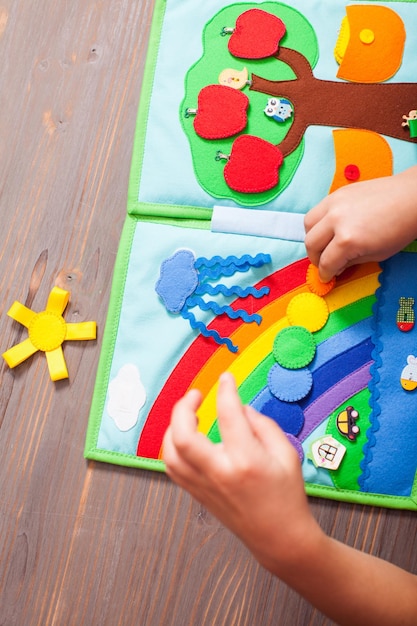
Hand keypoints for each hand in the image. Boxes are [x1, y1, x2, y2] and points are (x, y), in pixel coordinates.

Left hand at [163, 372, 321, 573]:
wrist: (279, 538)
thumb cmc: (287, 495)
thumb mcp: (287, 454)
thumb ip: (262, 425)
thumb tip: (238, 407)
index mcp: (247, 460)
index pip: (228, 414)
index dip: (225, 390)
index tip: (226, 378)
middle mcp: (220, 472)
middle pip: (183, 436)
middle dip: (183, 408)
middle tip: (195, 395)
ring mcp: (205, 485)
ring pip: (171, 452)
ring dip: (173, 427)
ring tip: (188, 414)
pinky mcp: (197, 494)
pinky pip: (174, 467)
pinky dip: (172, 447)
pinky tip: (184, 436)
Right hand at [304, 166, 416, 281]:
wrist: (411, 198)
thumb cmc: (400, 227)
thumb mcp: (377, 254)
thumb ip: (351, 261)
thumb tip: (336, 266)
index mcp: (348, 240)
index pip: (326, 262)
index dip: (325, 274)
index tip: (326, 277)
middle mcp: (336, 221)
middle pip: (311, 244)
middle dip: (315, 258)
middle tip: (323, 262)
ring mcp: (334, 204)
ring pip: (308, 224)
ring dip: (313, 238)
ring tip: (323, 244)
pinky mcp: (337, 193)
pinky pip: (317, 210)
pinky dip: (319, 222)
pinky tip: (330, 228)